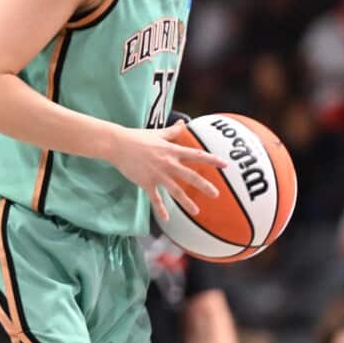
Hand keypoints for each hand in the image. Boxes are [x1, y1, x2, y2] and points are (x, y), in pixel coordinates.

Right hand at [106, 120, 224, 221]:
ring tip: (196, 212)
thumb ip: (172, 131)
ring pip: (175, 190)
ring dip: (186, 202)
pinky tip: (166, 219)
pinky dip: (160, 209)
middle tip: (216, 194)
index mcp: (172, 150)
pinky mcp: (146, 182)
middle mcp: (167, 163)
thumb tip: (183, 123)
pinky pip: (155, 198)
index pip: (196, 155)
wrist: (117, 145)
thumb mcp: (157, 133)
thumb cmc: (137, 137)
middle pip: (190, 176)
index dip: (211, 160)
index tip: (225, 165)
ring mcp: (157, 174)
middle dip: (204, 186)